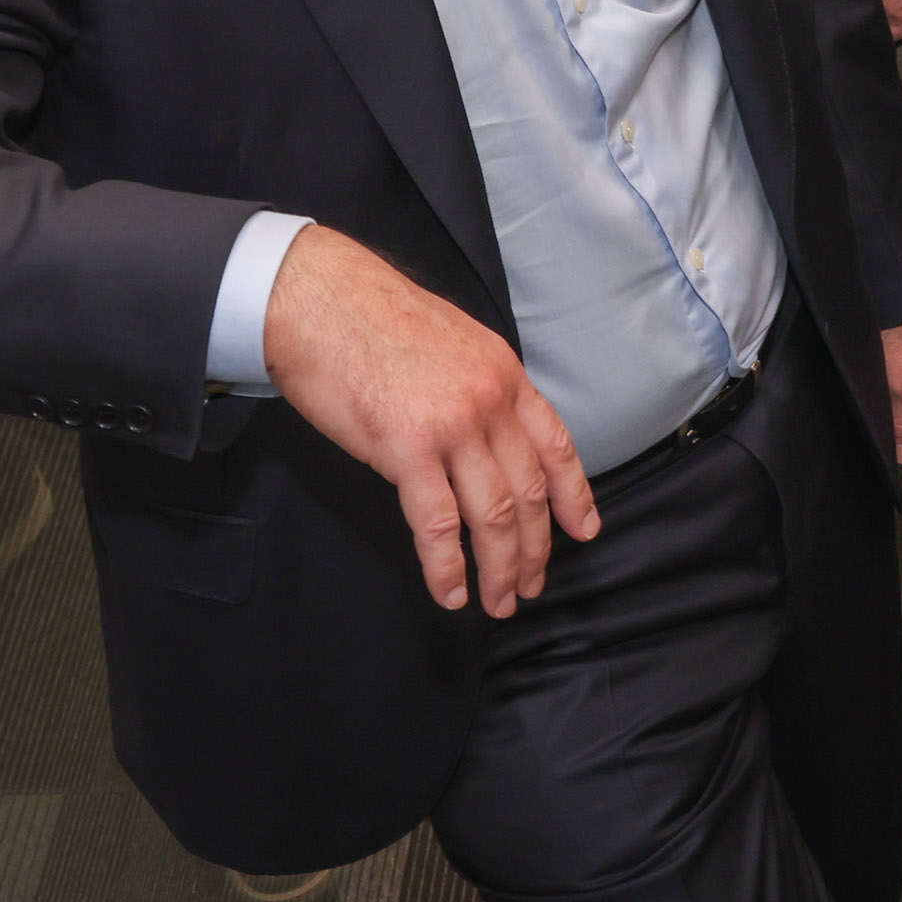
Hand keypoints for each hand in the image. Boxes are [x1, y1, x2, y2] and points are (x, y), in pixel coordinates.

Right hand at [260, 223, 598, 615]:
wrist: (317, 299)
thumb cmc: (371, 319)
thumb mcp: (452, 342)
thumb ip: (477, 389)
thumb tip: (485, 438)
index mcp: (504, 373)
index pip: (555, 444)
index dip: (575, 494)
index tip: (584, 531)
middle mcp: (489, 400)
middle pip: (529, 491)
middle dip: (534, 549)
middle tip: (530, 586)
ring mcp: (452, 425)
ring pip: (493, 515)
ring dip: (499, 568)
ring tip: (499, 601)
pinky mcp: (406, 448)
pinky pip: (438, 524)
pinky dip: (447, 567)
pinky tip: (451, 592)